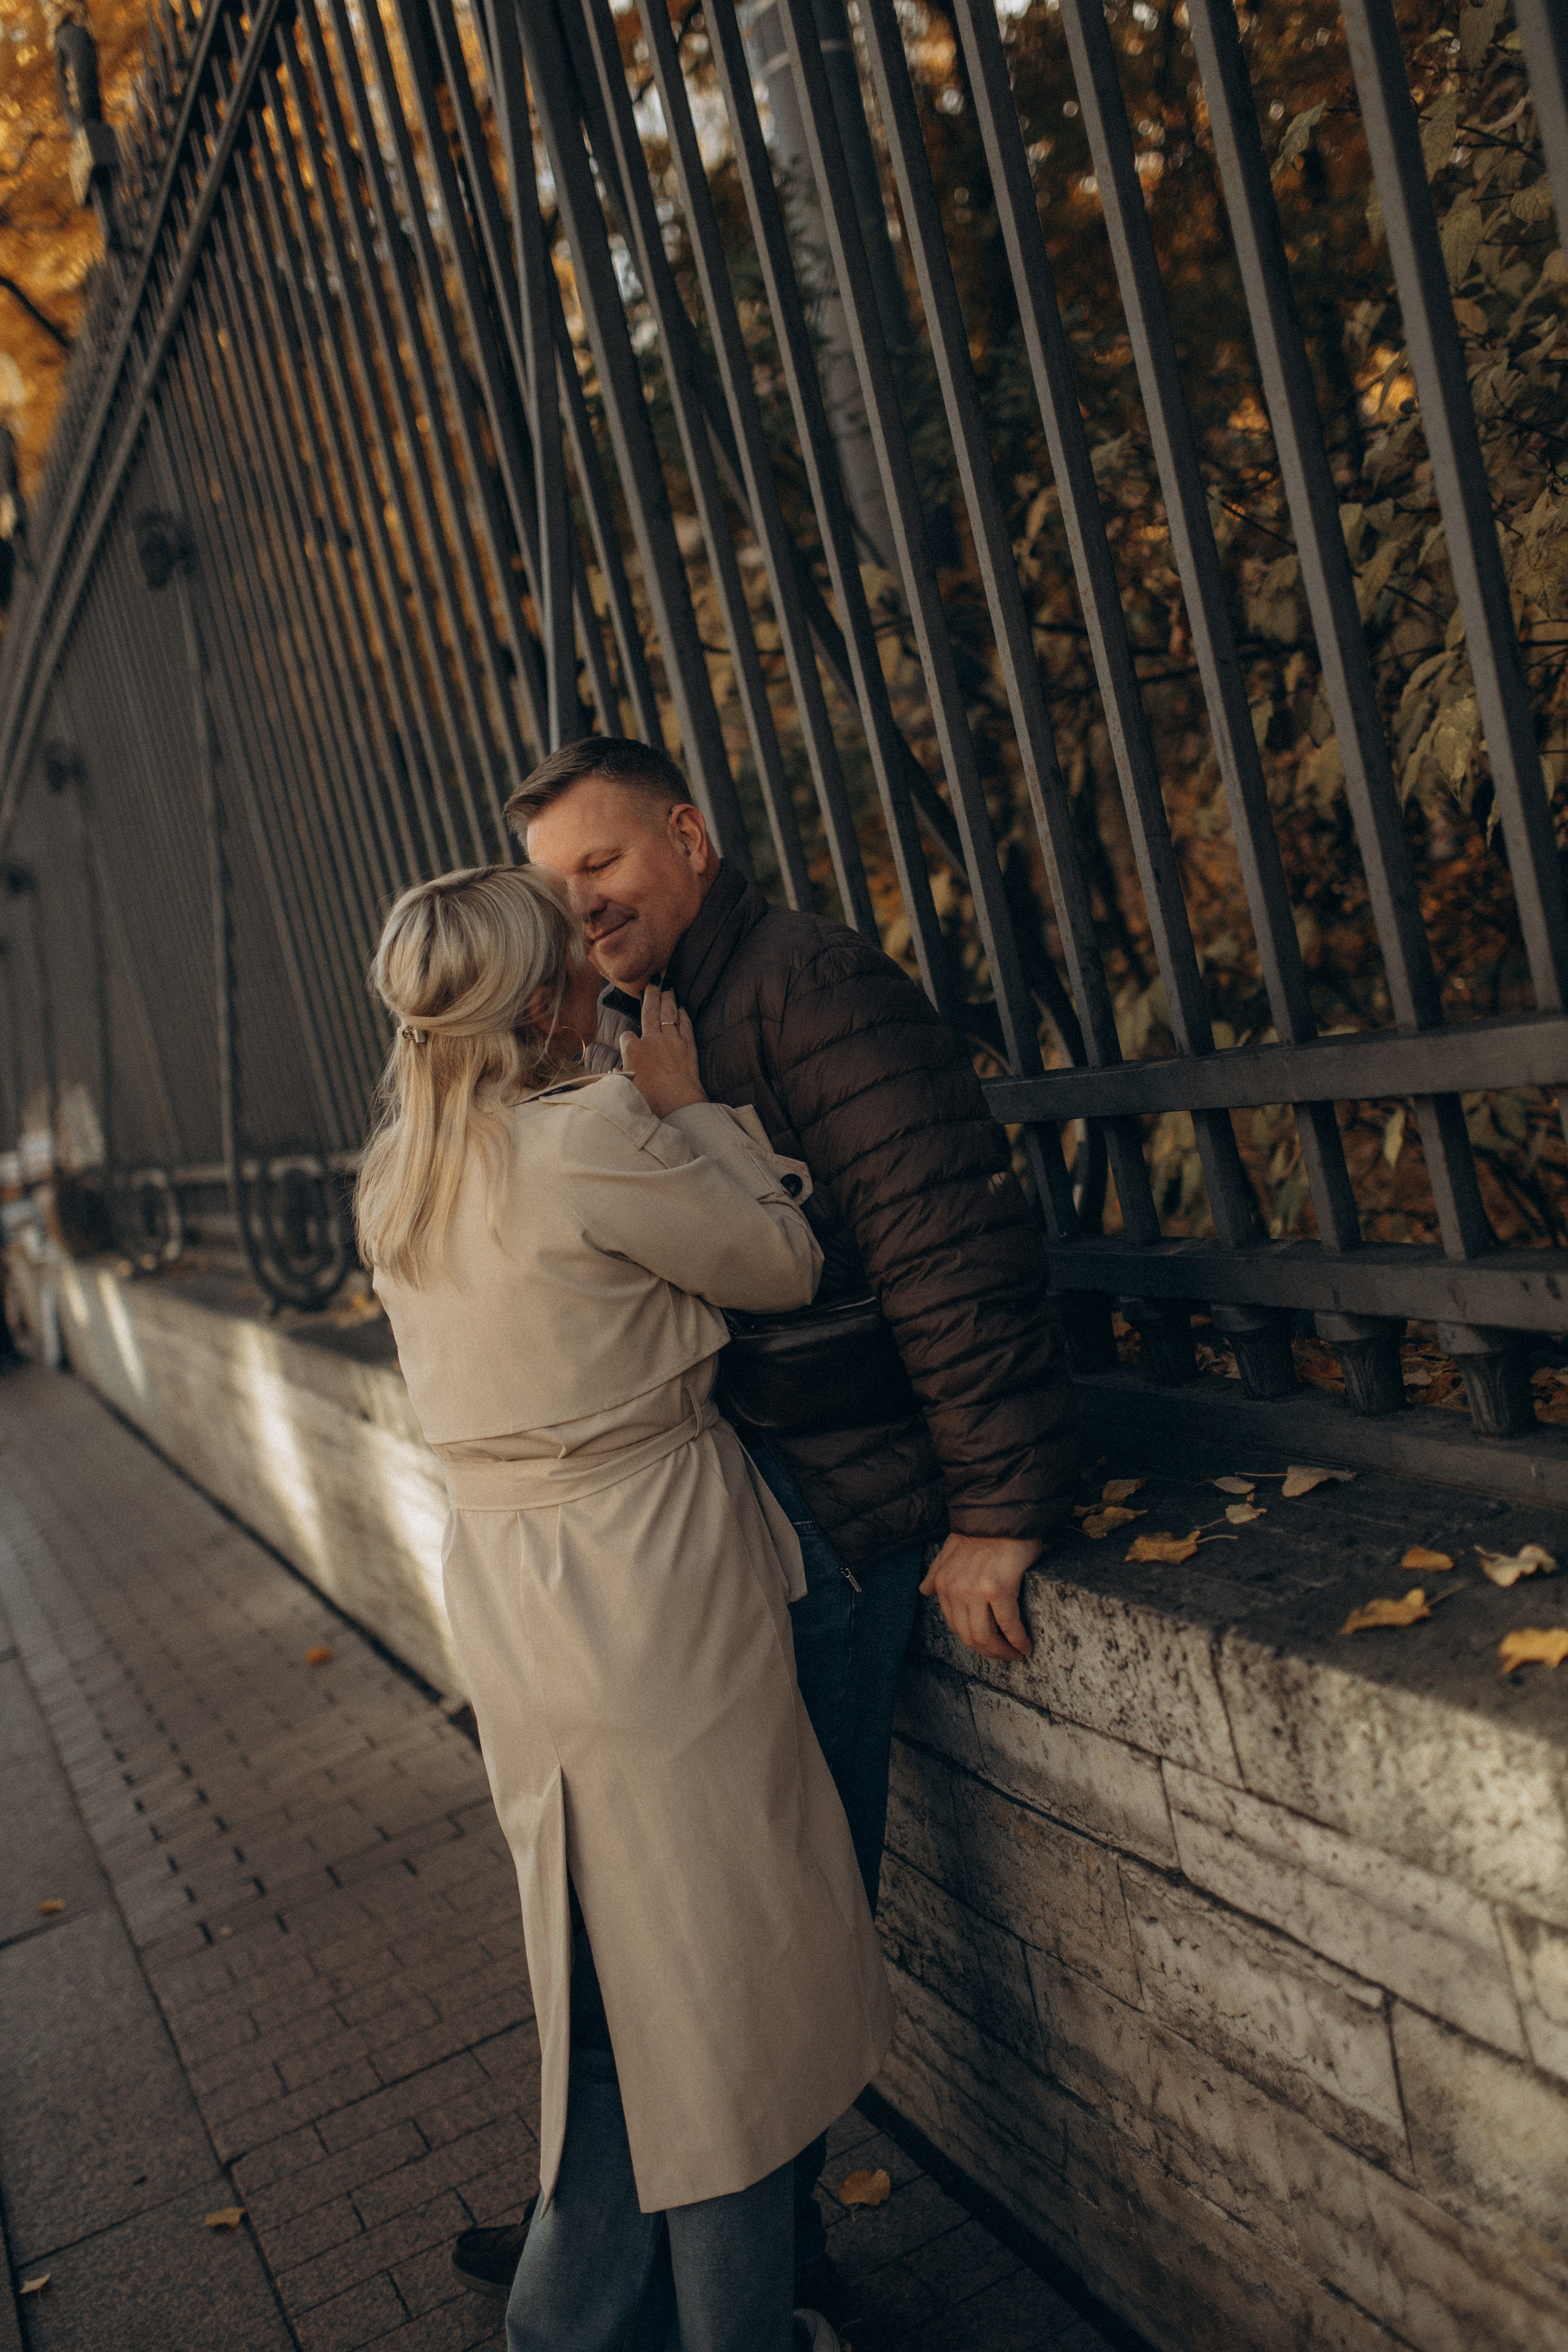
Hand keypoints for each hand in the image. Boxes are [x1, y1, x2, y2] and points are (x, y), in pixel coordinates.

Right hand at [619, 985, 706, 1117]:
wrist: (677, 1103)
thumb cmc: (650, 1100)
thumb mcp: (627, 1087)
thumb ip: (620, 1076)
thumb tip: (616, 1072)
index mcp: (632, 1050)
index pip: (626, 1036)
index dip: (627, 1039)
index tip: (630, 1043)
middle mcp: (651, 1040)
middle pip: (649, 1012)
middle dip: (650, 996)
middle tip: (652, 983)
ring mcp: (671, 1041)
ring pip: (668, 1014)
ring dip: (668, 999)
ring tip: (668, 988)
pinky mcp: (688, 1046)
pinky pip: (685, 1025)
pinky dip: (683, 1016)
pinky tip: (682, 1009)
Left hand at [920, 1533, 1038, 1660]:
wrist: (1002, 1512)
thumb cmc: (981, 1530)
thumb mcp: (950, 1549)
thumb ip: (936, 1571)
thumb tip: (923, 1590)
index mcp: (943, 1583)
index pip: (955, 1625)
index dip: (973, 1639)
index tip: (989, 1643)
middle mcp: (955, 1590)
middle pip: (969, 1637)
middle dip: (989, 1652)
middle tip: (1006, 1656)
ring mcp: (975, 1591)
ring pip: (985, 1637)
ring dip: (1002, 1652)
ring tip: (1016, 1653)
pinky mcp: (998, 1589)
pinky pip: (1008, 1625)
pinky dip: (1017, 1640)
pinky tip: (1026, 1645)